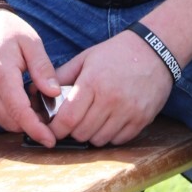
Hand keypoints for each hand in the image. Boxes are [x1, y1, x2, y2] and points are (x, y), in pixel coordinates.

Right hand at [0, 8, 61, 147]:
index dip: (36, 129)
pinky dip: (9, 114)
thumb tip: (54, 93)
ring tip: (35, 104)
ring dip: (20, 120)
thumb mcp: (30, 41)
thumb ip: (42, 68)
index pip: (19, 112)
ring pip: (2, 121)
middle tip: (49, 113)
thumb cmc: (5, 28)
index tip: (50, 140)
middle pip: (11, 121)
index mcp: (1, 73)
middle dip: (31, 124)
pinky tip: (20, 101)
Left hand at [49, 30, 172, 145]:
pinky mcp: (141, 119)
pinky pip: (118, 140)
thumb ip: (62, 75)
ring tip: (92, 120)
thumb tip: (38, 90)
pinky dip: (110, 135)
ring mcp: (127, 111)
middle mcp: (110, 99)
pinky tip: (109, 121)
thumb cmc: (116, 52)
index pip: (68, 118)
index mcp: (92, 82)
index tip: (52, 129)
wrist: (154, 50)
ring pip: (99, 140)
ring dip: (91, 134)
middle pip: (82, 133)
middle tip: (73, 122)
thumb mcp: (86, 57)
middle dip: (72, 131)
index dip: (56, 129)